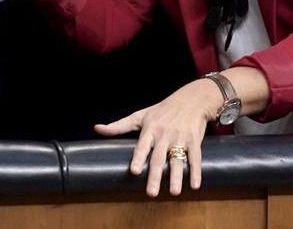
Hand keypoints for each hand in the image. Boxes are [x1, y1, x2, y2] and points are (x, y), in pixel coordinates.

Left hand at [94, 78, 223, 196]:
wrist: (192, 99)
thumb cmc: (162, 109)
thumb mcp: (140, 115)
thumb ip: (119, 125)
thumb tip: (96, 128)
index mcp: (150, 129)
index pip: (142, 146)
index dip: (138, 158)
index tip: (134, 171)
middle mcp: (164, 134)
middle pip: (158, 158)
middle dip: (155, 176)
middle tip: (151, 193)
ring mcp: (180, 137)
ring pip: (177, 159)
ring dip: (176, 177)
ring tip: (174, 192)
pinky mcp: (194, 140)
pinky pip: (195, 157)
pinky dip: (195, 171)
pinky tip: (194, 185)